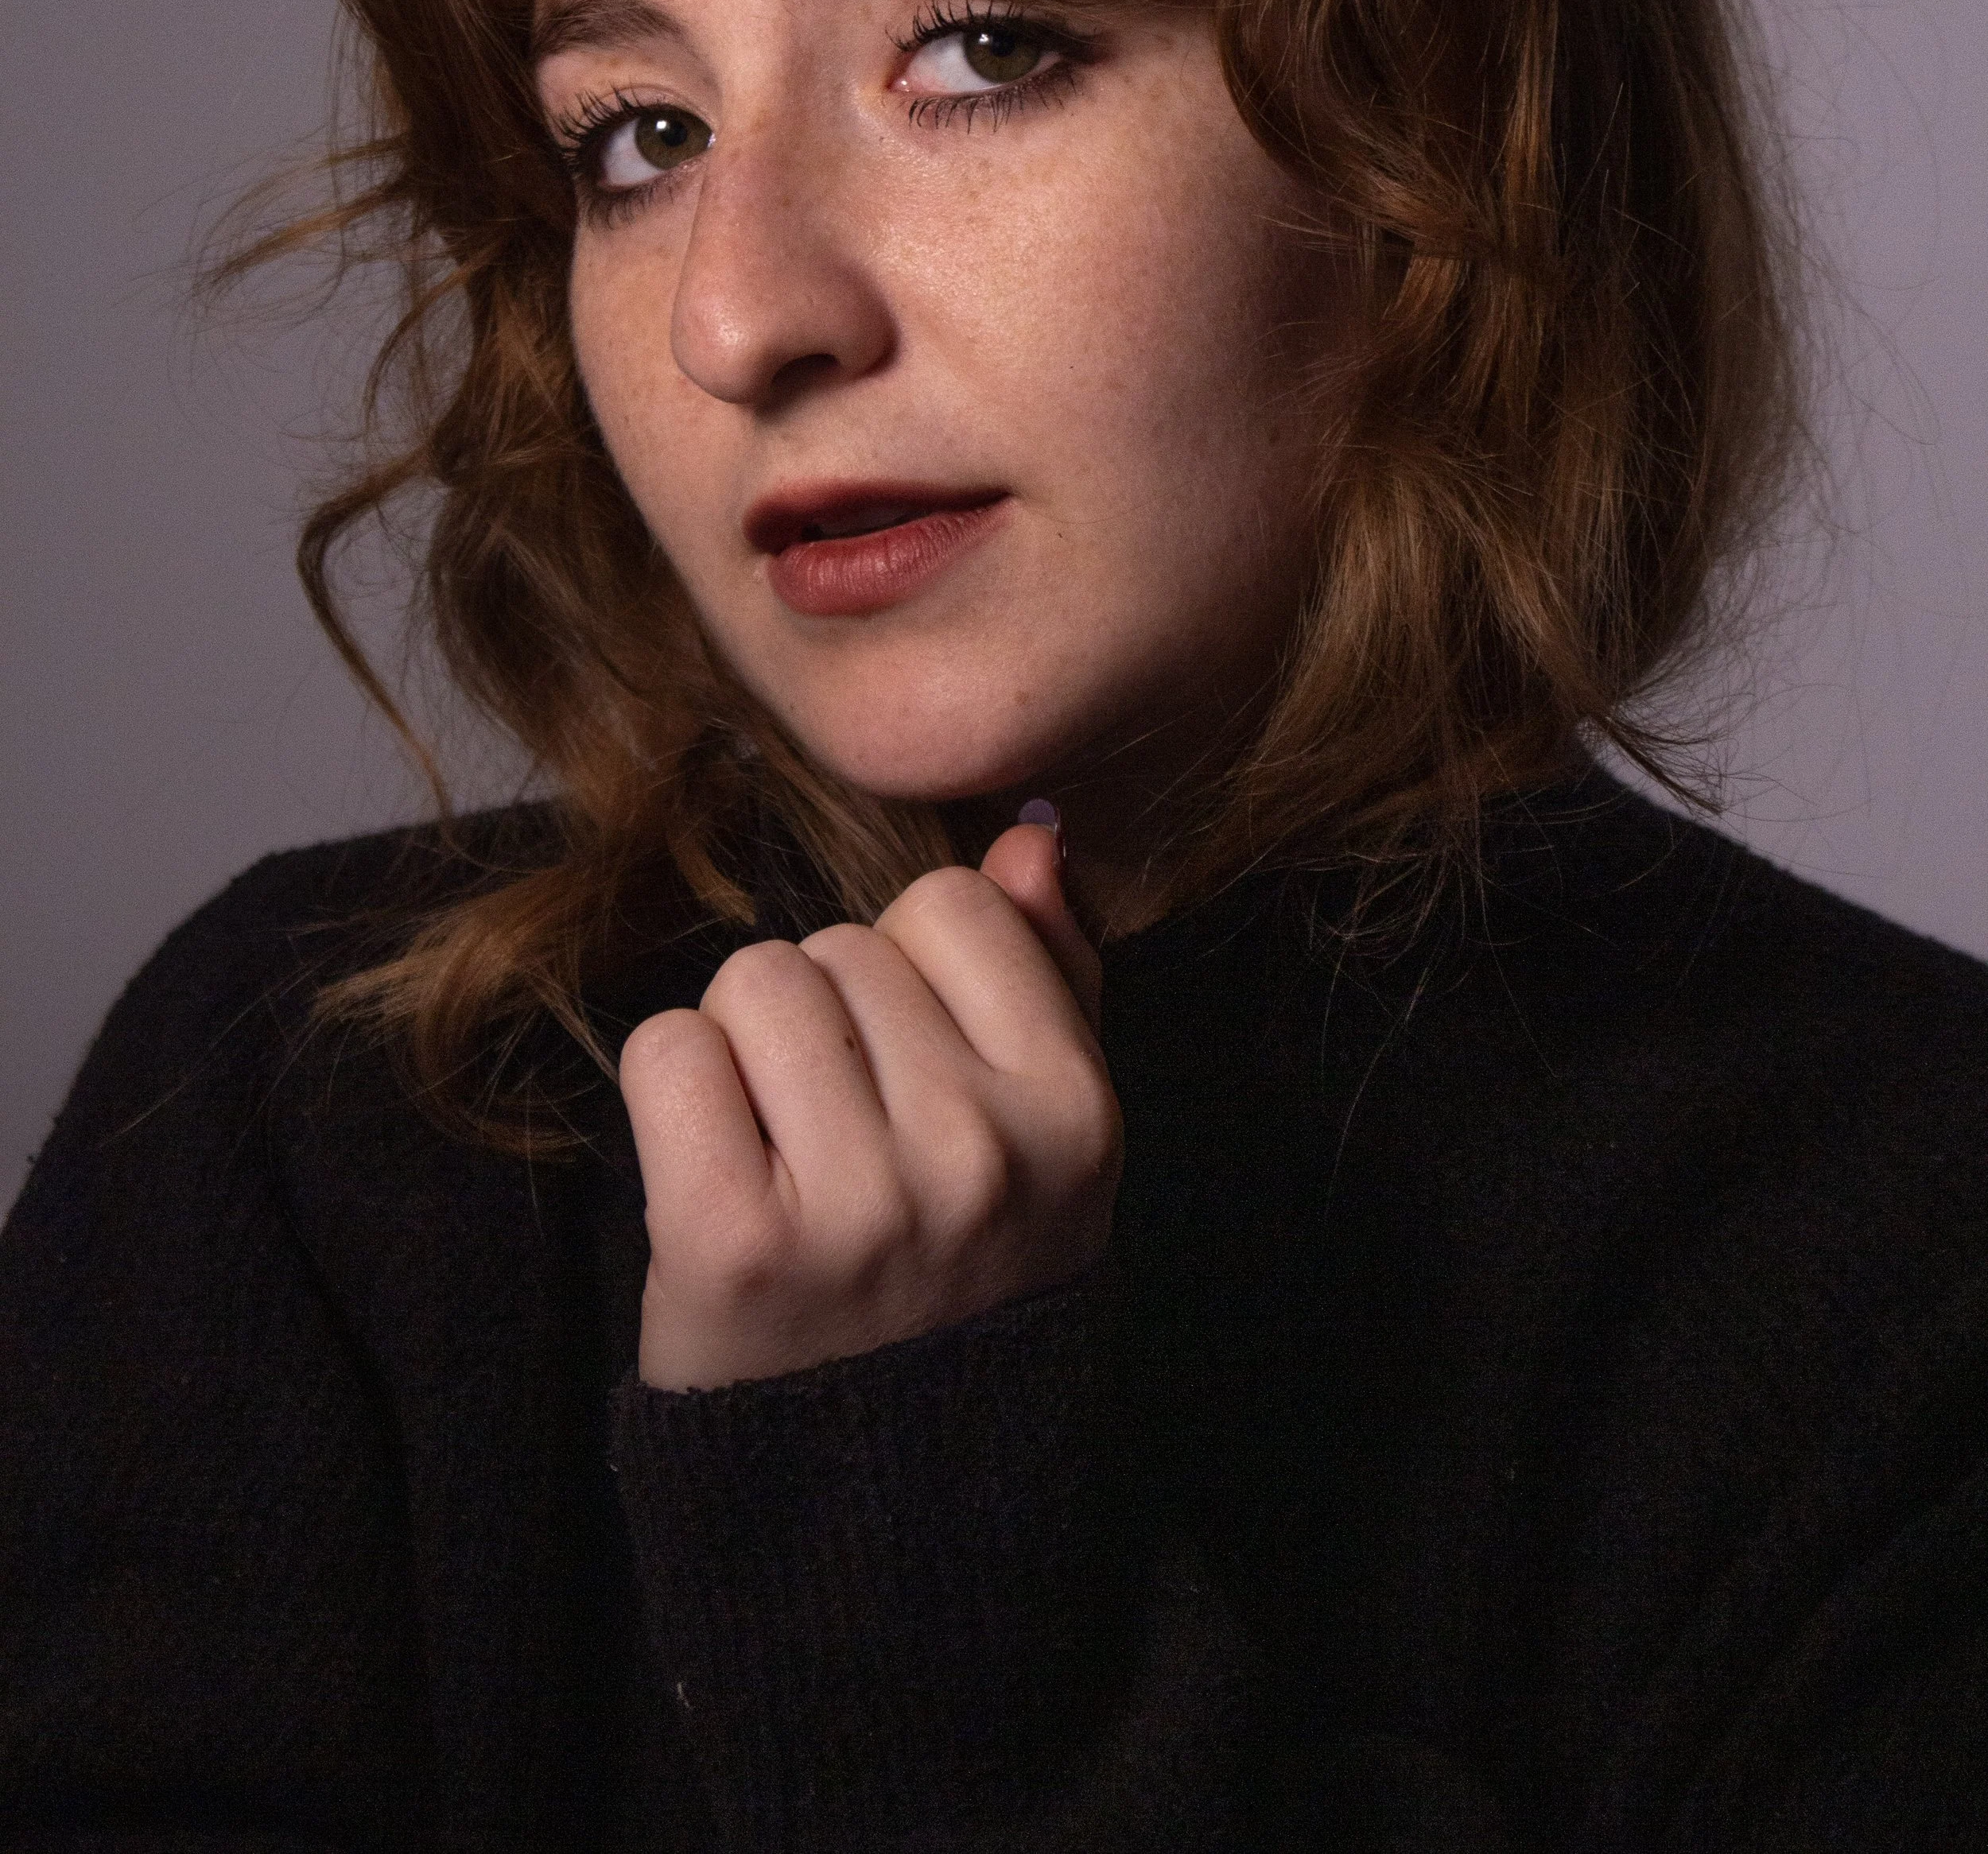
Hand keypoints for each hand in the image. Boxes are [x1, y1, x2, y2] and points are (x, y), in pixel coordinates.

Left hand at [619, 817, 1120, 1389]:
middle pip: (836, 947)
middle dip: (822, 1015)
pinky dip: (674, 1095)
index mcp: (1075, 1111)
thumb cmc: (961, 1276)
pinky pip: (668, 1051)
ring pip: (750, 983)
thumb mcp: (1048, 1135)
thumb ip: (1053, 974)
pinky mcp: (733, 1239)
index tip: (914, 1070)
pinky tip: (715, 1173)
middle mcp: (978, 1151)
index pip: (952, 907)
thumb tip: (1026, 834)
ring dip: (742, 1047)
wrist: (882, 1493)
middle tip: (839, 1134)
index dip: (911, 971)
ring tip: (780, 1148)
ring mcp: (857, 1200)